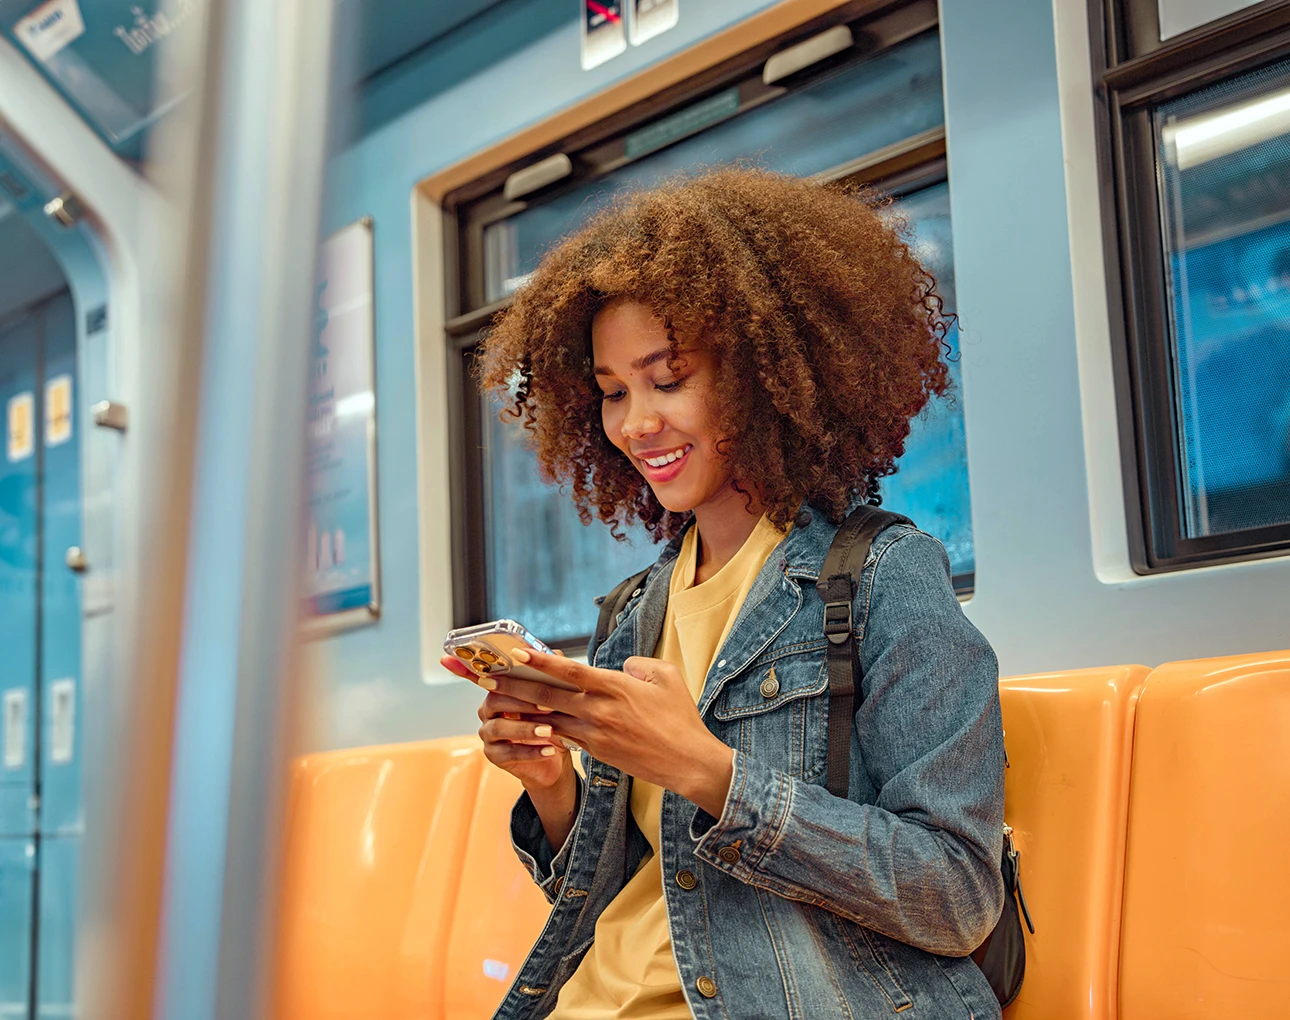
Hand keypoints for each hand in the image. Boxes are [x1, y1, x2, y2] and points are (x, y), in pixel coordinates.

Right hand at [440, 654, 571, 790]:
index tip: (446, 658)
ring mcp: (488, 734)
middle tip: (547, 706)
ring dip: (526, 729)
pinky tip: (549, 750)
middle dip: (521, 703)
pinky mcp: (494, 756)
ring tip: (549, 731)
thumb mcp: (555, 696)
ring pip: (499, 728)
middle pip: (494, 701)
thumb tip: (553, 654)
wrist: (556, 754)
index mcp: (498, 690)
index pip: (479, 675)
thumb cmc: (554, 720)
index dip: (462, 667)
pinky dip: (531, 751)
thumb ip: (549, 675)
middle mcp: (488, 710)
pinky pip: (509, 753)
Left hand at [488, 648, 734, 817]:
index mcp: (615, 687)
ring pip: (549, 719)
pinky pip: (564, 737)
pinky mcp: (596, 752)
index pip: (570, 672)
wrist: (688, 764)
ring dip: (522, 711)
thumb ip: (639, 665)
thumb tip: (621, 667)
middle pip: (547, 696)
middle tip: (487, 677)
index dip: (540, 661)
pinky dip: (545, 729)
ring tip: (496, 702)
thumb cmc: (681, 718)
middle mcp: (599, 711)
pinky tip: (527, 724)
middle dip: (514, 686)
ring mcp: (595, 734)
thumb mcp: (667, 677)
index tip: (516, 653)